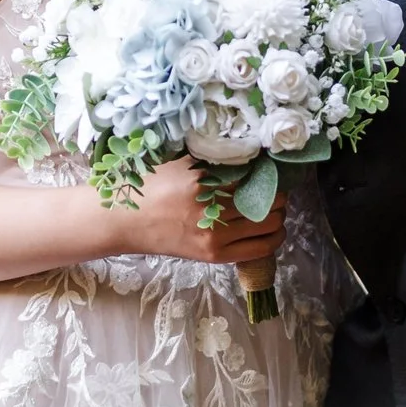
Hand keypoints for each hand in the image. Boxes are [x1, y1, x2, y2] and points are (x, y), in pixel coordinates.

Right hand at [121, 156, 286, 264]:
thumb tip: (248, 151)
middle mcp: (211, 210)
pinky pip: (259, 249)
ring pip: (269, 224)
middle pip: (268, 200)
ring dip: (279, 214)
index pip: (254, 174)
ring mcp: (214, 236)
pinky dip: (274, 238)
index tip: (270, 167)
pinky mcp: (214, 256)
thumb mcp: (179, 163)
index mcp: (202, 182)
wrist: (126, 221)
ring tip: (275, 206)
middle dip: (278, 192)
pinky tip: (274, 229)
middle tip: (276, 186)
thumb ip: (211, 159)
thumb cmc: (151, 186)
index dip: (268, 170)